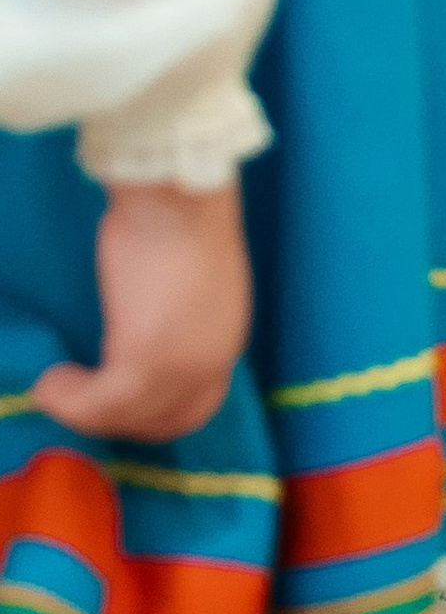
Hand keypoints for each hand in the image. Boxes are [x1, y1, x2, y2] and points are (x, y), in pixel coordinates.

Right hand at [33, 180, 251, 441]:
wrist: (177, 193)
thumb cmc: (181, 216)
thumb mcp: (192, 279)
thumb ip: (180, 317)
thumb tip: (145, 330)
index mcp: (228, 337)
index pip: (198, 404)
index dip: (155, 413)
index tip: (116, 402)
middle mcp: (213, 360)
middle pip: (165, 420)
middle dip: (120, 420)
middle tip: (80, 399)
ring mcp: (182, 364)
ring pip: (126, 415)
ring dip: (83, 410)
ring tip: (54, 387)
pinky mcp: (146, 360)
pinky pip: (100, 404)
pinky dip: (69, 400)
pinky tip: (49, 383)